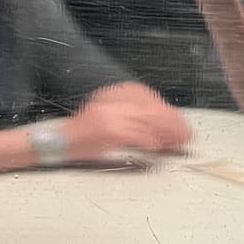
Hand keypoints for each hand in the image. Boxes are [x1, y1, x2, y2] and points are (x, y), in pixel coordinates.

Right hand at [65, 82, 191, 162]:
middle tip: (186, 135)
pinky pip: (136, 136)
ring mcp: (110, 115)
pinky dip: (149, 143)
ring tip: (177, 142)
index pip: (148, 98)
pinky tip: (156, 148)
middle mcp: (112, 101)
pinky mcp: (108, 131)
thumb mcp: (109, 119)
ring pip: (148, 122)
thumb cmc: (83, 136)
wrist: (57, 142)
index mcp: (113, 94)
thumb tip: (160, 131)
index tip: (180, 122)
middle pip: (152, 109)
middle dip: (172, 123)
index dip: (168, 111)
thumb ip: (133, 120)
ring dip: (166, 134)